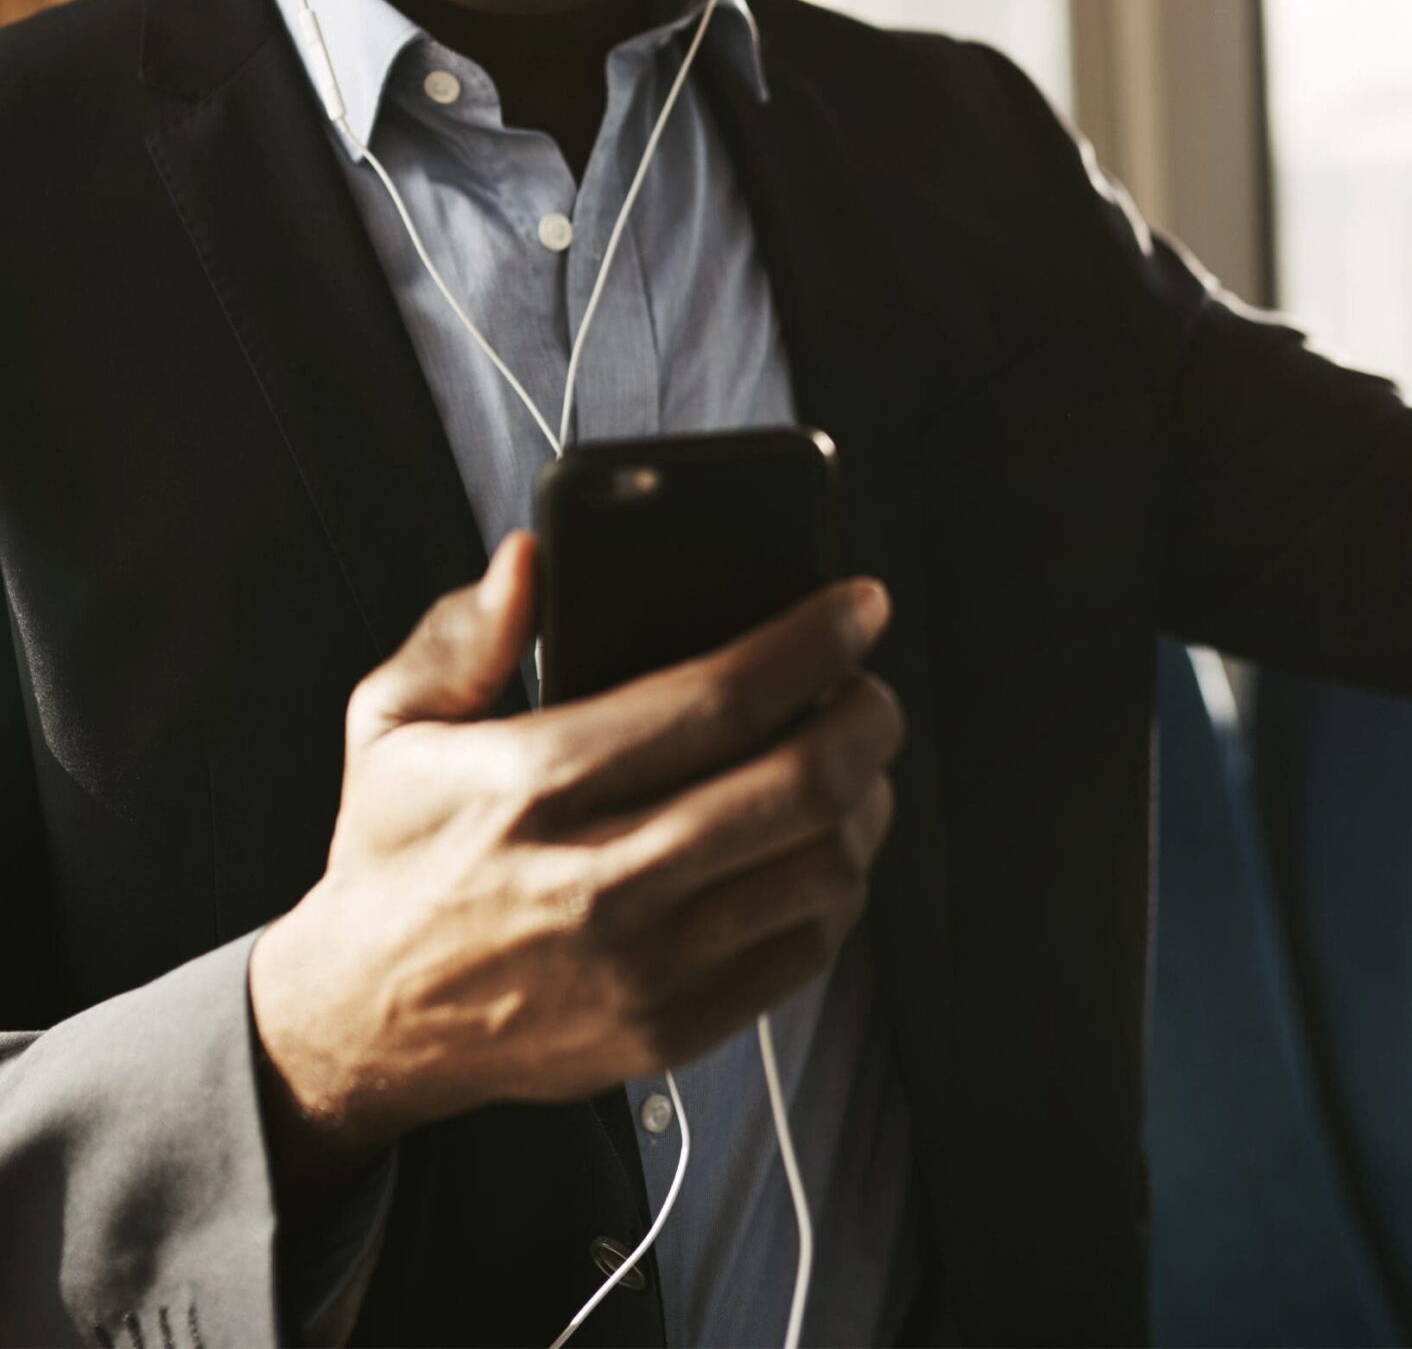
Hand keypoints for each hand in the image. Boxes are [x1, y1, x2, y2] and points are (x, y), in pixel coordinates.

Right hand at [248, 532, 900, 1206]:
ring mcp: (640, 969)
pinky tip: (819, 844)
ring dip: (866, 801)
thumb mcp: (390, 723)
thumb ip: (464, 632)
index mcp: (534, 785)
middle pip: (798, 783)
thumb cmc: (397, 855)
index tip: (860, 605)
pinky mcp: (668, 1032)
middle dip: (866, 717)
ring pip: (820, 868)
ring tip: (853, 764)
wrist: (363, 1023)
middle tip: (871, 687)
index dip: (814, 641)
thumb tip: (531, 557)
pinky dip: (838, 886)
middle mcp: (597, 880)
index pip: (720, 698)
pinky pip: (804, 950)